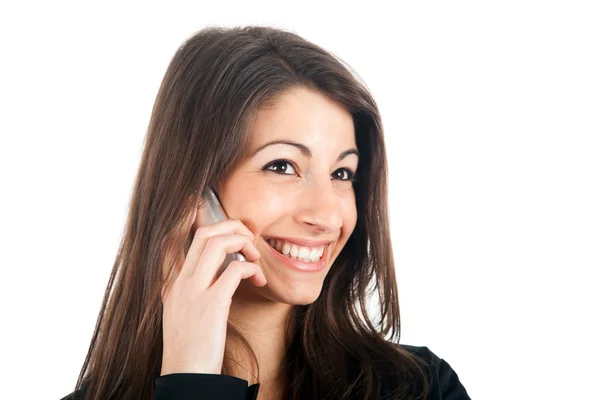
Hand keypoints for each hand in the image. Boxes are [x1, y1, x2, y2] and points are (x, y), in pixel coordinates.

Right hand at [160, 201, 265, 374]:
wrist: (186, 377)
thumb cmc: (190, 346)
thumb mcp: (182, 312)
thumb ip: (193, 288)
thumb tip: (219, 271)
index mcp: (170, 283)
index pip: (172, 238)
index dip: (186, 215)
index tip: (198, 203)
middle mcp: (177, 282)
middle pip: (202, 233)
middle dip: (231, 227)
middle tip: (249, 239)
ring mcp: (192, 292)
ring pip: (215, 243)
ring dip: (242, 243)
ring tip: (255, 257)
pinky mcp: (210, 305)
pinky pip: (234, 270)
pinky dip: (250, 268)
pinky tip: (257, 279)